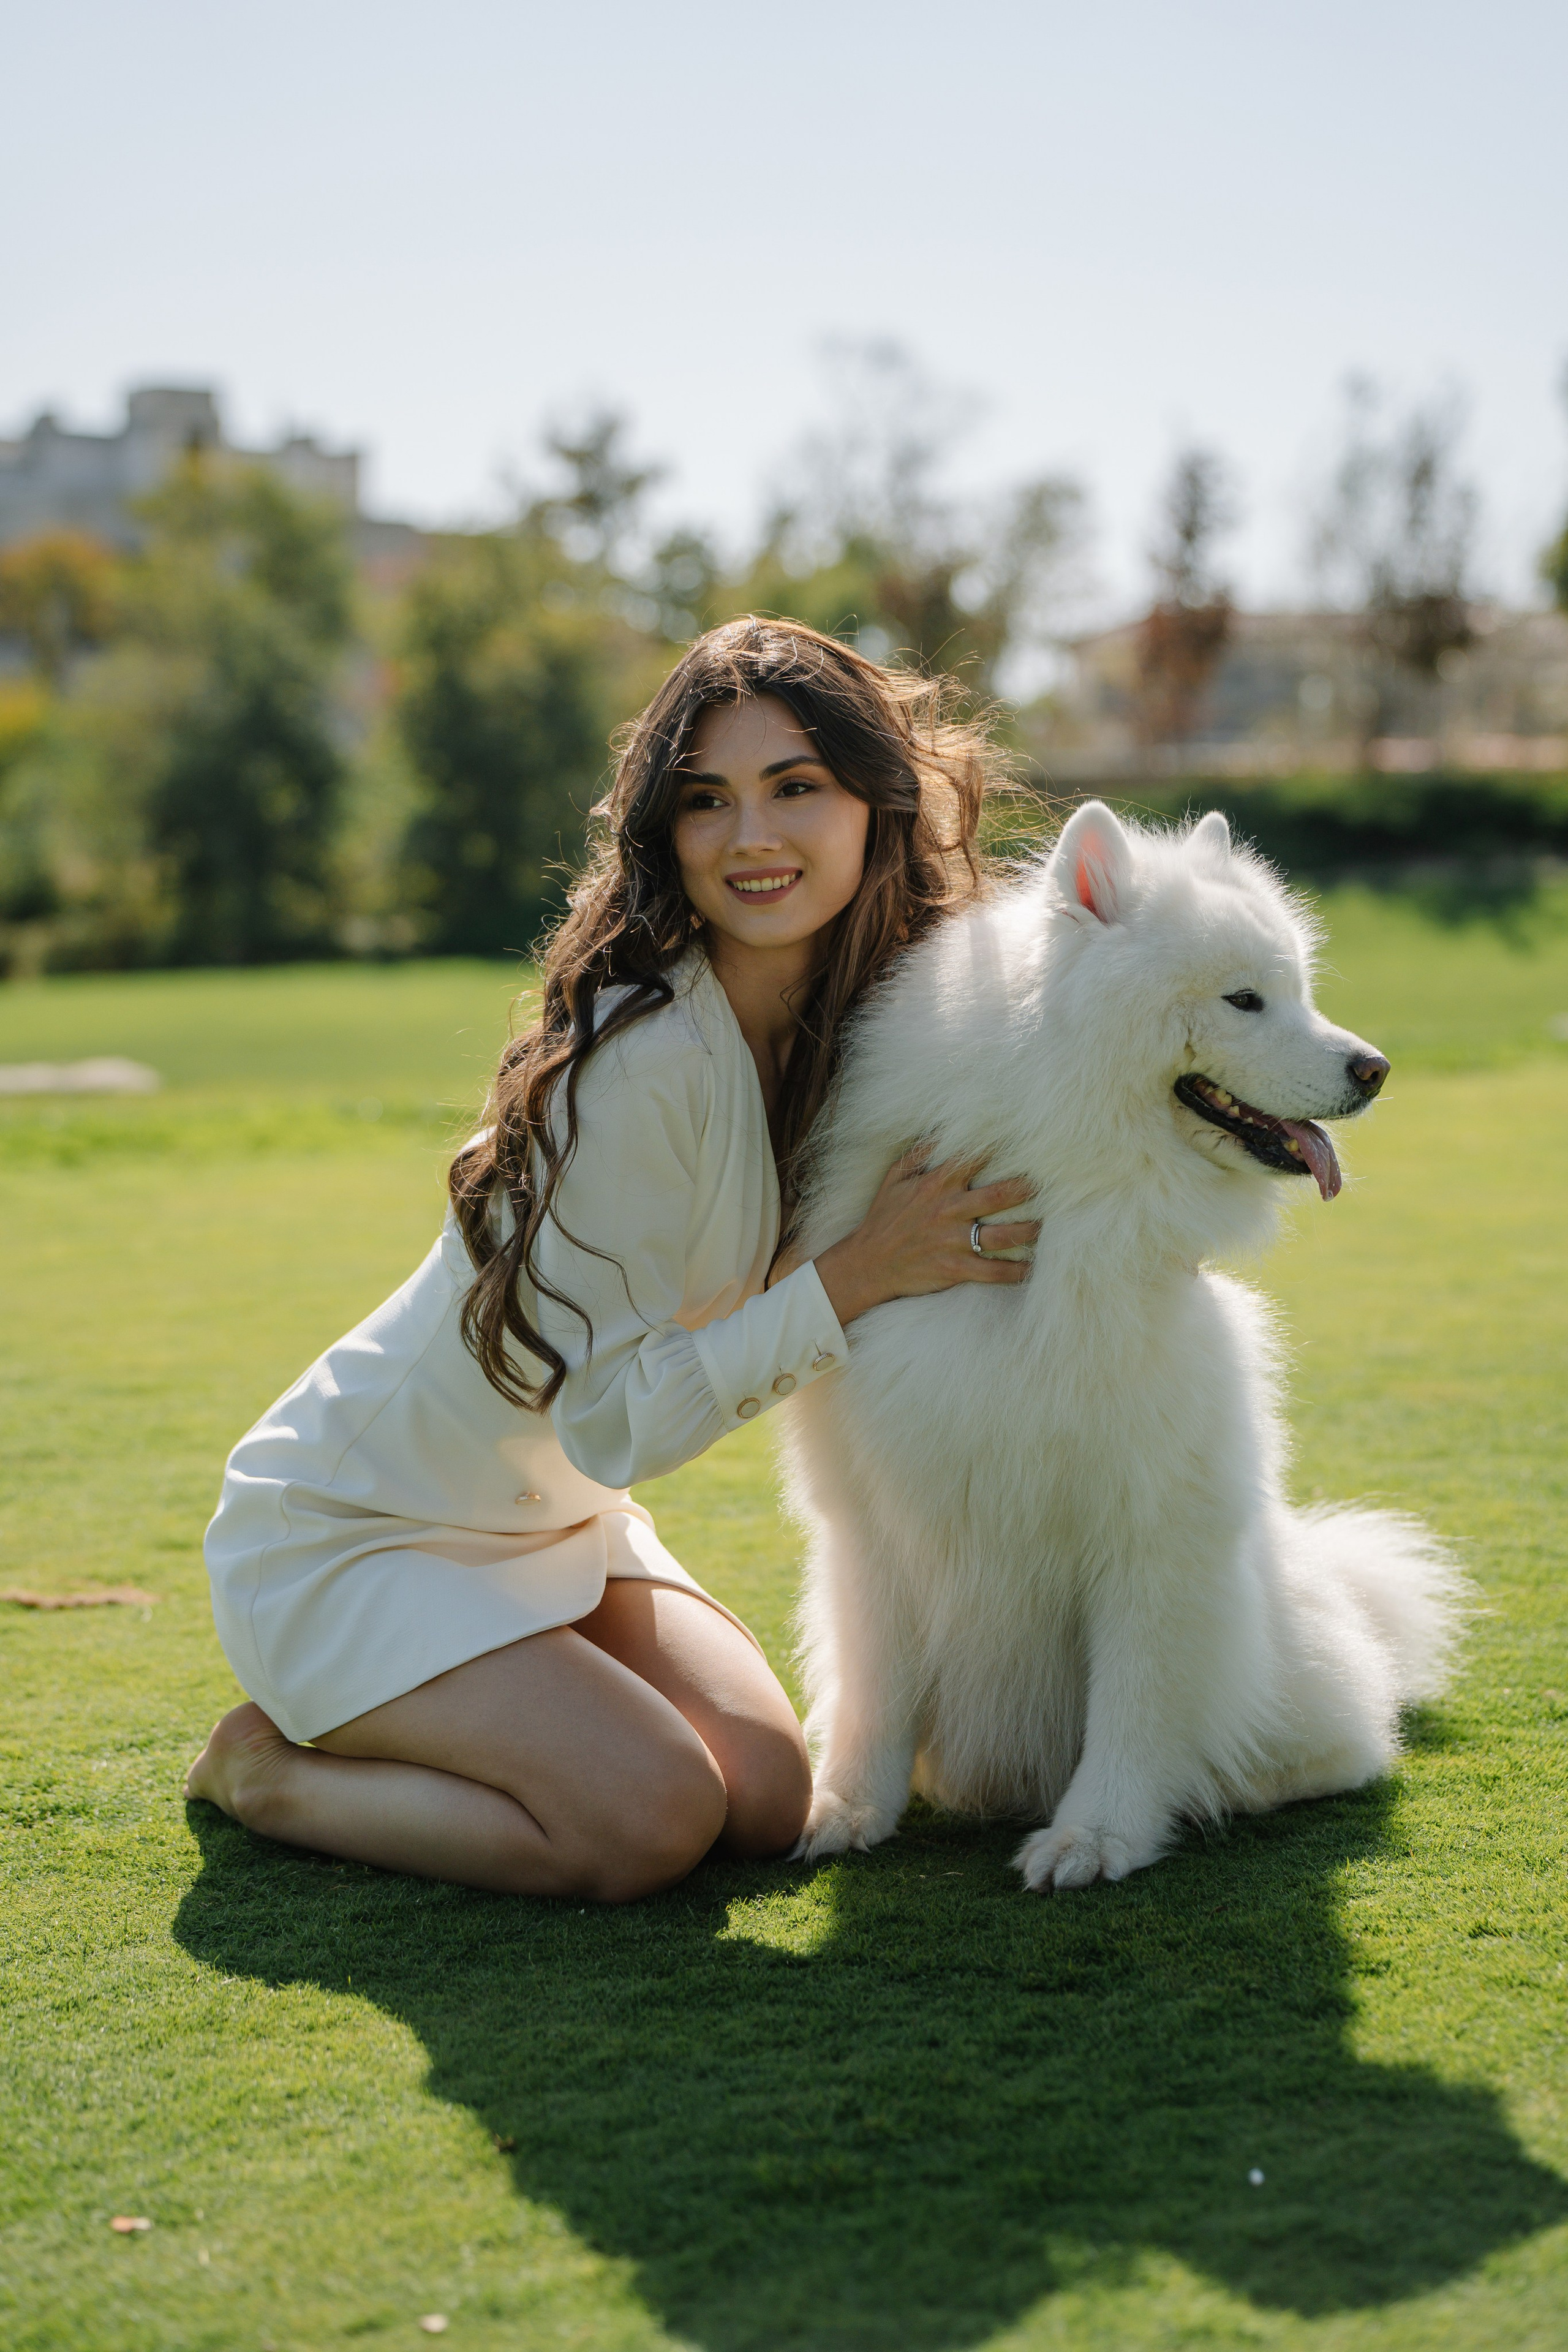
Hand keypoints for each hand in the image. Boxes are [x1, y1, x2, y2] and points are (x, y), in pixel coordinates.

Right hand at [812, 1149, 1039, 1327]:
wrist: (867, 1263)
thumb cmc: (883, 1219)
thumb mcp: (894, 1178)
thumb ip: (919, 1153)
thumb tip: (943, 1129)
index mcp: (936, 1184)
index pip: (975, 1158)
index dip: (1003, 1147)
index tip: (1029, 1141)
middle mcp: (949, 1210)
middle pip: (1001, 1195)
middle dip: (1031, 1189)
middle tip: (1054, 1184)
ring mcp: (954, 1241)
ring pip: (1004, 1235)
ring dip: (1032, 1230)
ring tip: (1050, 1225)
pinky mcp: (956, 1269)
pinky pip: (994, 1272)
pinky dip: (1017, 1272)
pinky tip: (1036, 1268)